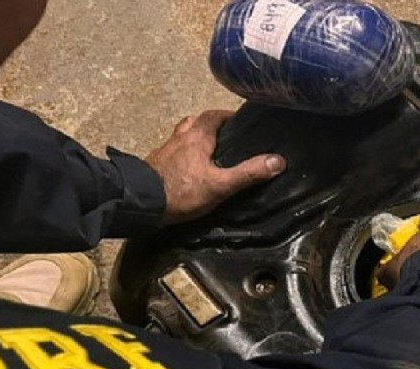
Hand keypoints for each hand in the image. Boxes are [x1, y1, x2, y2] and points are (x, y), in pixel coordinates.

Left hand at [145, 110, 285, 225]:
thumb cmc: (183, 190)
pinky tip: (189, 168)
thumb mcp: (220, 185)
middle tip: (226, 137)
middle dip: (211, 126)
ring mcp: (165, 150)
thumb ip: (248, 173)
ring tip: (208, 151)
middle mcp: (180, 137)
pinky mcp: (156, 164)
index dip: (227, 116)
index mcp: (197, 136)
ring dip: (195, 138)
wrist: (141, 203)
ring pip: (183, 136)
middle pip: (196, 122)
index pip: (214, 115)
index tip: (240, 123)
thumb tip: (278, 161)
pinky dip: (183, 154)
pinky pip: (173, 152)